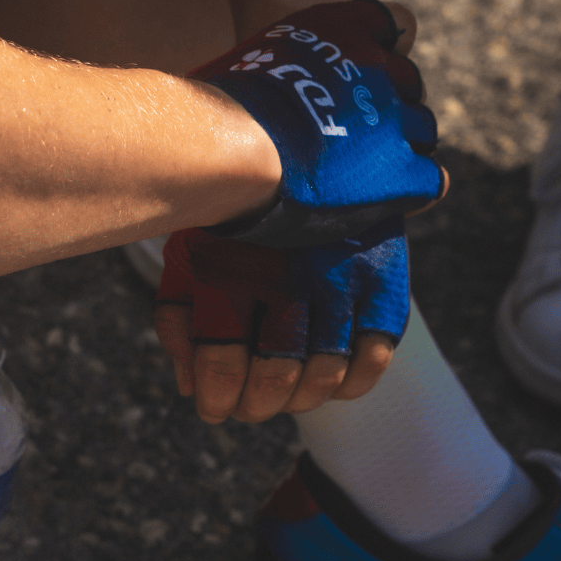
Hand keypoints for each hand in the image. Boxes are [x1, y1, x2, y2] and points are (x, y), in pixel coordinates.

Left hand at [154, 217, 408, 422]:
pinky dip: (350, 384)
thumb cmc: (228, 222)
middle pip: (274, 374)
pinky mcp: (382, 279)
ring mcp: (340, 277)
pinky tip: (329, 384)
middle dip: (254, 406)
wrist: (295, 151)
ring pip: (323, 374)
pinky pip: (374, 355)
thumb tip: (189, 389)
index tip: (213, 408)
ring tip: (283, 397)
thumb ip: (178, 324)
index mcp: (230, 268)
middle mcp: (287, 274)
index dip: (215, 398)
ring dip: (298, 400)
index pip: (221, 360)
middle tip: (247, 408)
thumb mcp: (185, 260)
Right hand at [195, 0, 443, 246]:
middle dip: (386, 108)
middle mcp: (381, 67)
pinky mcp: (402, 173)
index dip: (380, 52)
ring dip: (398, 150)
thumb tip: (235, 94)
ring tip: (360, 176)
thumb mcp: (248, 61)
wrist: (229, 149)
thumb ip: (273, 68)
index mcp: (346, 27)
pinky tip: (386, 201)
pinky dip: (413, 191)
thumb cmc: (212, 111)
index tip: (354, 78)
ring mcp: (396, 120)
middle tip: (350, 138)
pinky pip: (432, 181)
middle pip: (410, 84)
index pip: (395, 23)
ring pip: (422, 132)